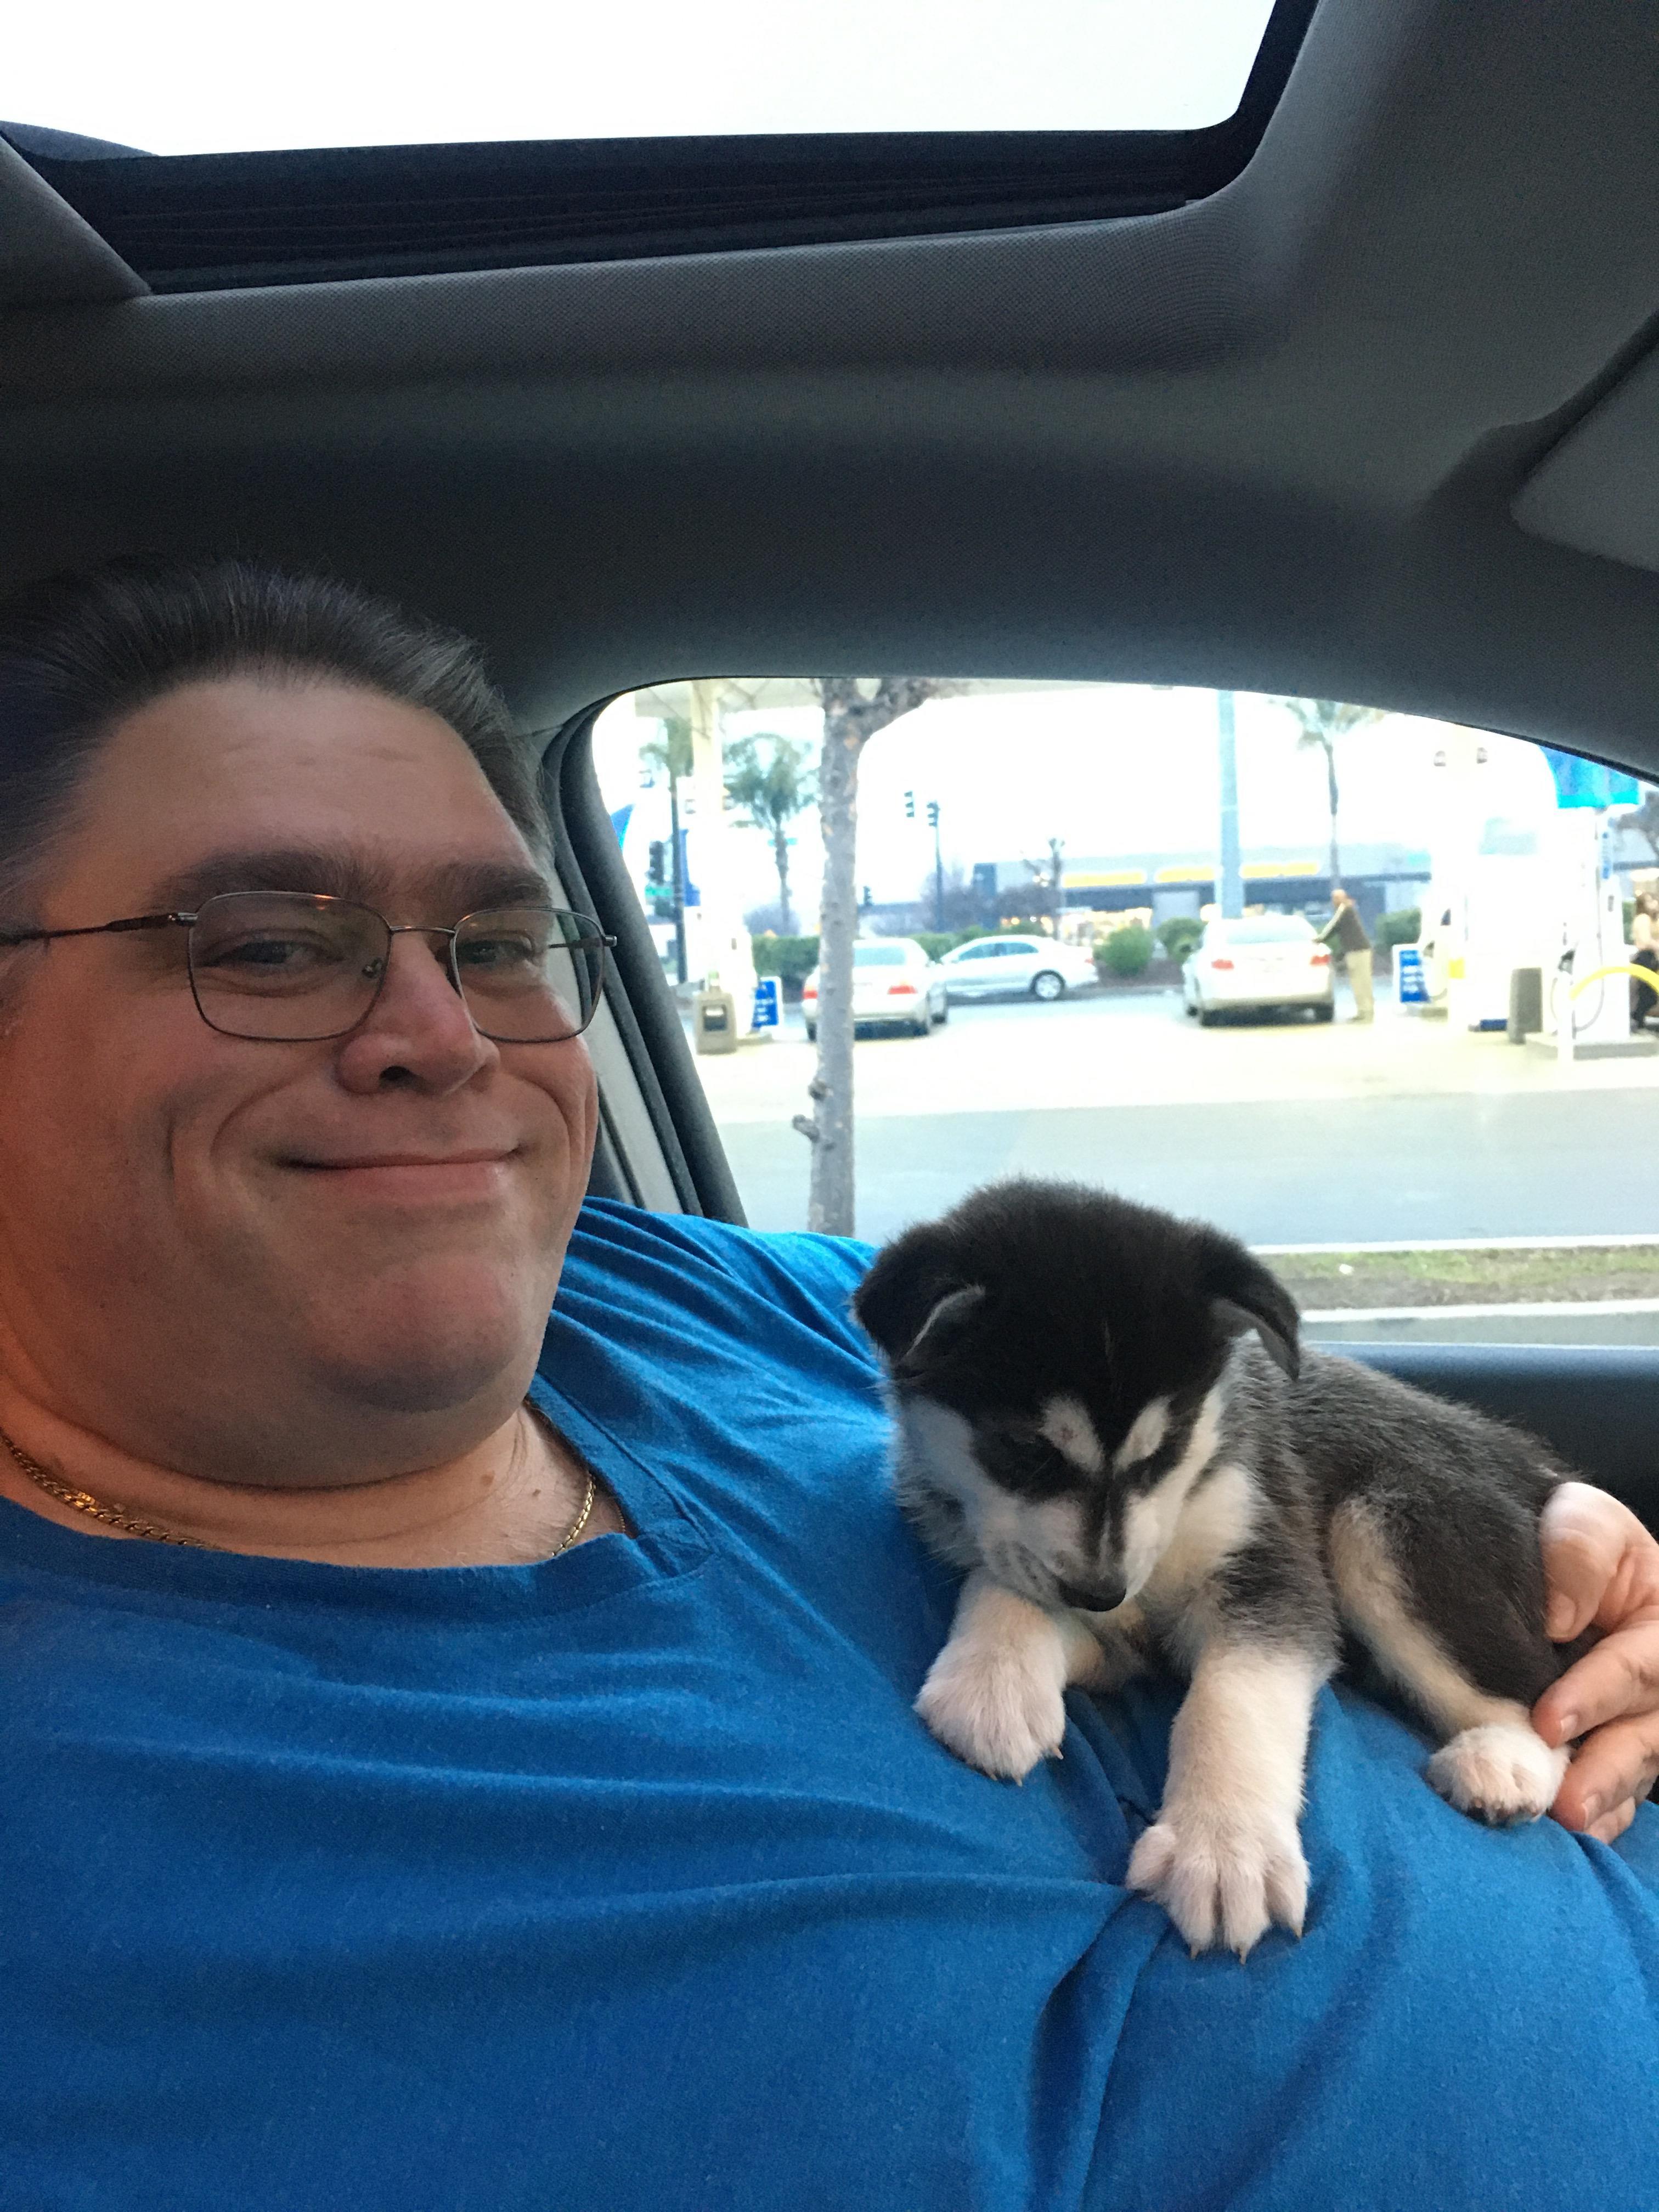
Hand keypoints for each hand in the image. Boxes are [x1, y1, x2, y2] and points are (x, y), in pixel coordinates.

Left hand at [1532, 1482, 1658, 1843]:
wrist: (1550, 1561)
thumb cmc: (1568, 1538)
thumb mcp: (1582, 1521)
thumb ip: (1577, 1554)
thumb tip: (1558, 1617)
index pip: (1637, 1666)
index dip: (1596, 1694)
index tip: (1547, 1719)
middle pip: (1647, 1734)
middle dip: (1606, 1767)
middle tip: (1563, 1800)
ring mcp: (1647, 1722)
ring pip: (1638, 1769)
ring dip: (1605, 1799)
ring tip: (1566, 1822)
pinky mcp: (1623, 1753)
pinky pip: (1627, 1797)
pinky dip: (1607, 1817)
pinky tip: (1584, 1837)